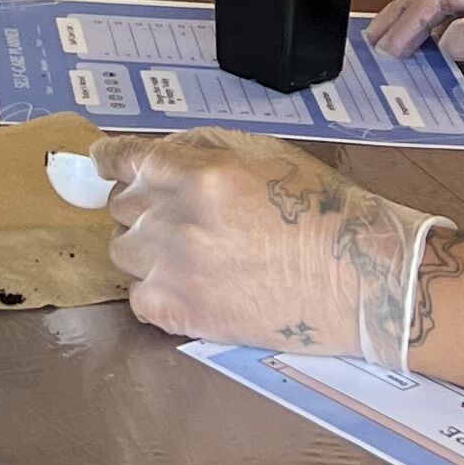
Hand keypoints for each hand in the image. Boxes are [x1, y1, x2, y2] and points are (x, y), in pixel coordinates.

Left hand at [96, 130, 457, 371]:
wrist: (360, 281)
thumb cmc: (320, 210)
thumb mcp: (264, 153)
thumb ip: (201, 148)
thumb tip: (156, 154)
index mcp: (197, 173)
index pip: (122, 160)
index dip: (109, 161)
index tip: (103, 166)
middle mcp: (176, 219)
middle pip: (120, 206)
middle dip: (142, 205)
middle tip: (177, 216)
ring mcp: (175, 270)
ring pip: (123, 252)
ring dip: (146, 248)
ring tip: (189, 254)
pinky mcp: (182, 315)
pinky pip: (138, 297)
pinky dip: (157, 291)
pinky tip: (192, 287)